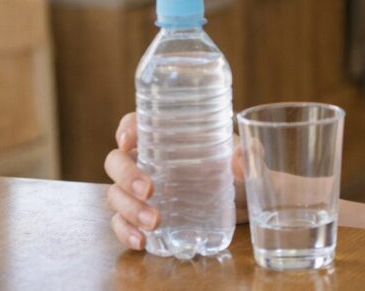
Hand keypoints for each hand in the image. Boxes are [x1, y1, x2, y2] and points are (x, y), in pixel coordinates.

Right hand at [103, 112, 247, 250]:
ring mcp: (142, 190)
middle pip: (117, 162)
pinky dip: (125, 232)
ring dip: (129, 209)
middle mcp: (149, 161)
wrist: (247, 203)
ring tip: (155, 222)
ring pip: (116, 195)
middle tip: (150, 191)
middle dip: (127, 176)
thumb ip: (248, 156)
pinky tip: (140, 241)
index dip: (126, 128)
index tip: (129, 141)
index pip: (135, 123)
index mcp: (168, 137)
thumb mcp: (248, 158)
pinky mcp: (144, 216)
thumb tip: (240, 161)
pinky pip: (121, 223)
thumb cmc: (240, 170)